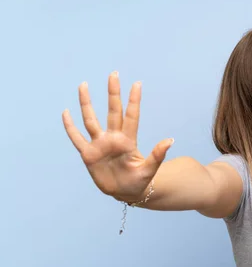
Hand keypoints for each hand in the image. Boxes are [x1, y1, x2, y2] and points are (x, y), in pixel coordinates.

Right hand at [62, 72, 173, 201]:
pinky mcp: (88, 154)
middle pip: (112, 111)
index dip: (134, 100)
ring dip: (87, 103)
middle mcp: (113, 138)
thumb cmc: (139, 181)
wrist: (126, 192)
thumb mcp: (149, 170)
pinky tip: (66, 112)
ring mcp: (100, 144)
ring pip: (91, 119)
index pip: (131, 116)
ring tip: (84, 85)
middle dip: (113, 93)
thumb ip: (157, 155)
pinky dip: (70, 127)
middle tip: (114, 74)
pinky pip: (77, 138)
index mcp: (128, 141)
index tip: (137, 83)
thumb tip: (170, 140)